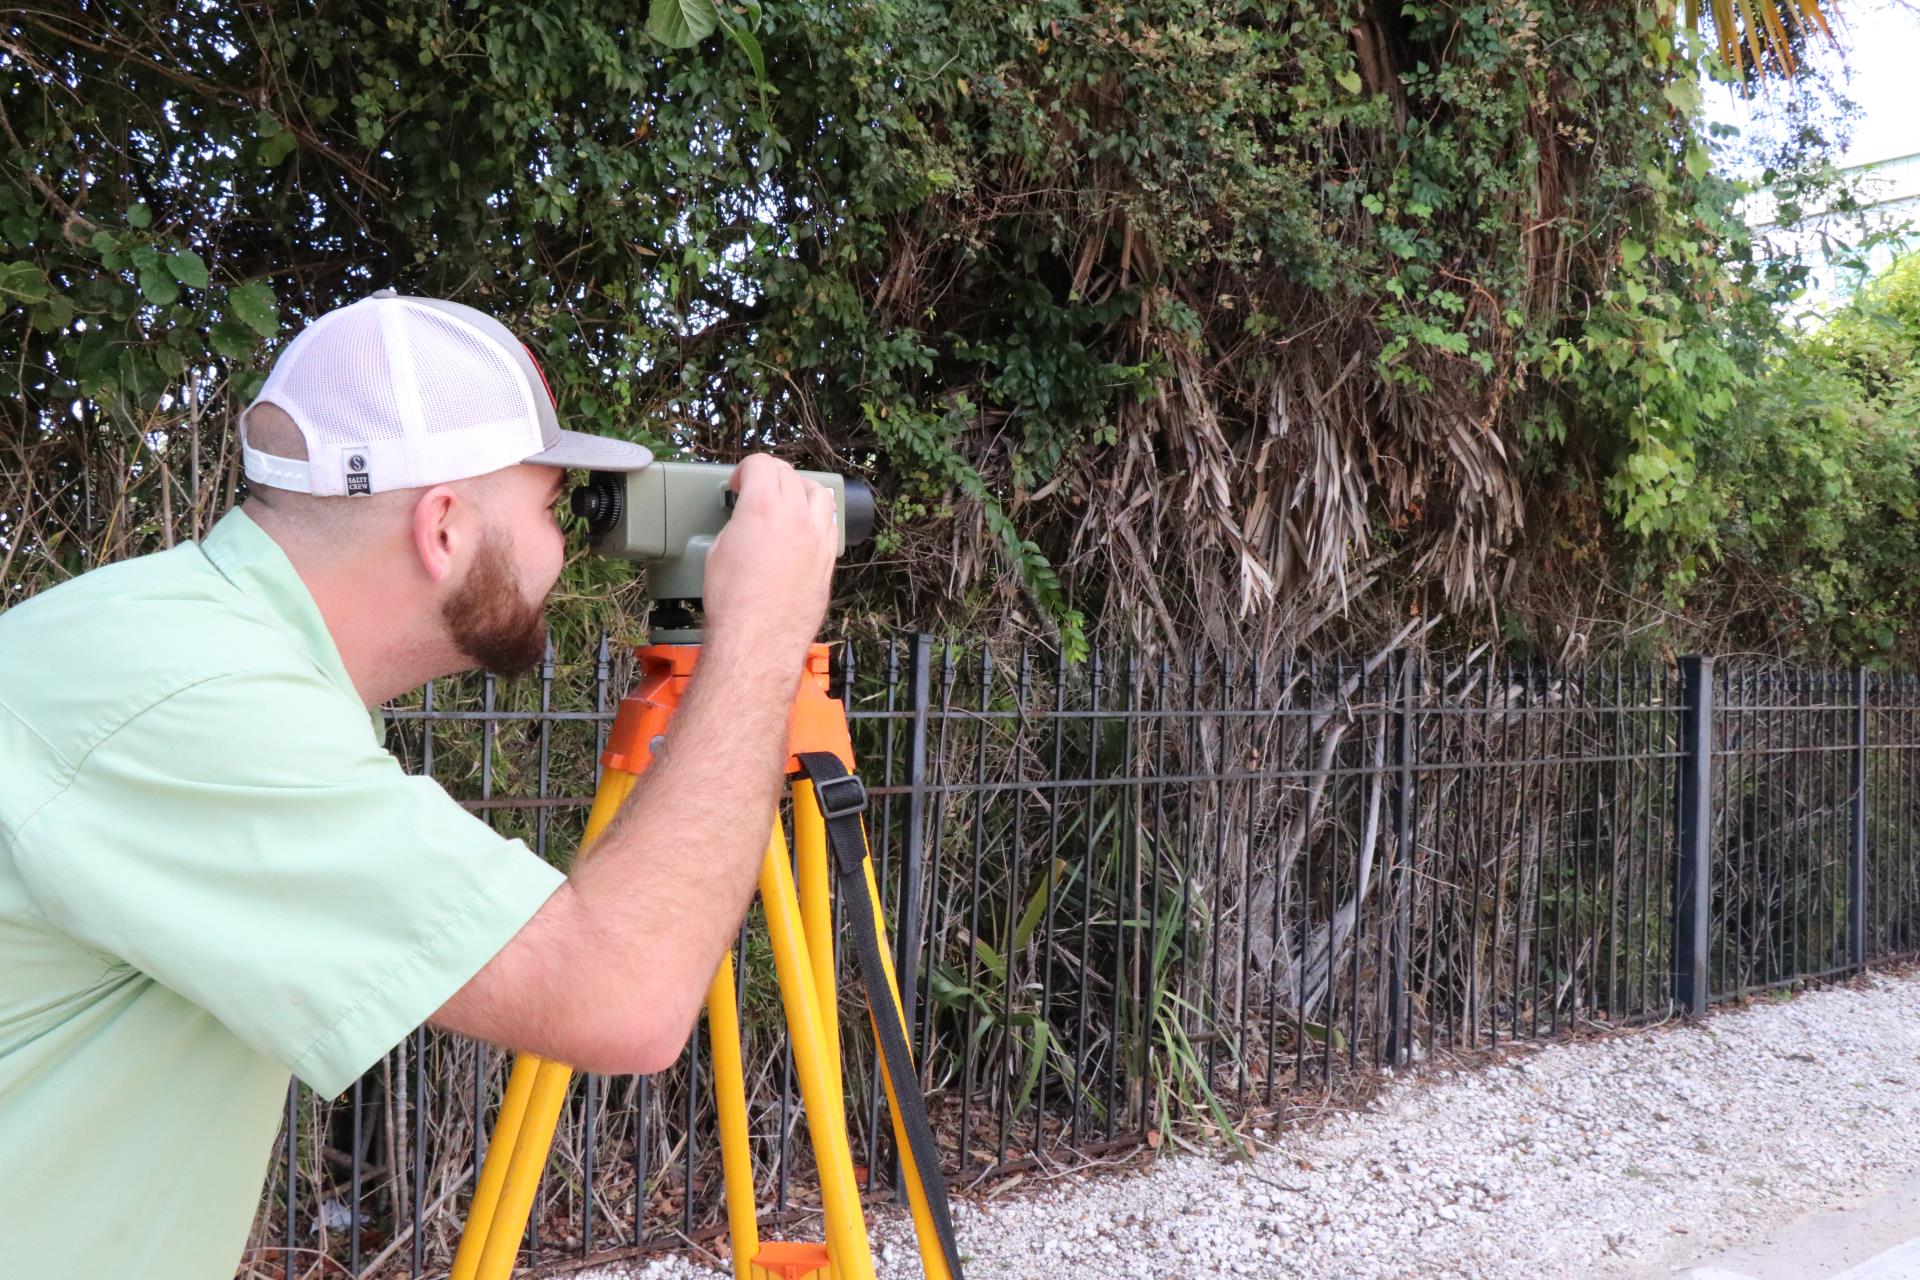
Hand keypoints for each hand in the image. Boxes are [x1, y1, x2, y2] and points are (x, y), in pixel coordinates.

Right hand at [702, 454, 837, 655]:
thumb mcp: (718, 551)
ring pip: (819, 494)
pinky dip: (818, 517)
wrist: (758, 639)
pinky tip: (807, 526)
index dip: (744, 470)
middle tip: (758, 488)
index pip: (761, 464)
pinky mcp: (827, 560)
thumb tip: (745, 522)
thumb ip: (738, 524)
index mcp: (764, 506)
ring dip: (802, 489)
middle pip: (790, 475)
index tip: (739, 483)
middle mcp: (796, 517)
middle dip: (771, 476)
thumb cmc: (733, 602)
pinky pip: (830, 524)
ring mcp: (817, 538)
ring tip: (789, 500)